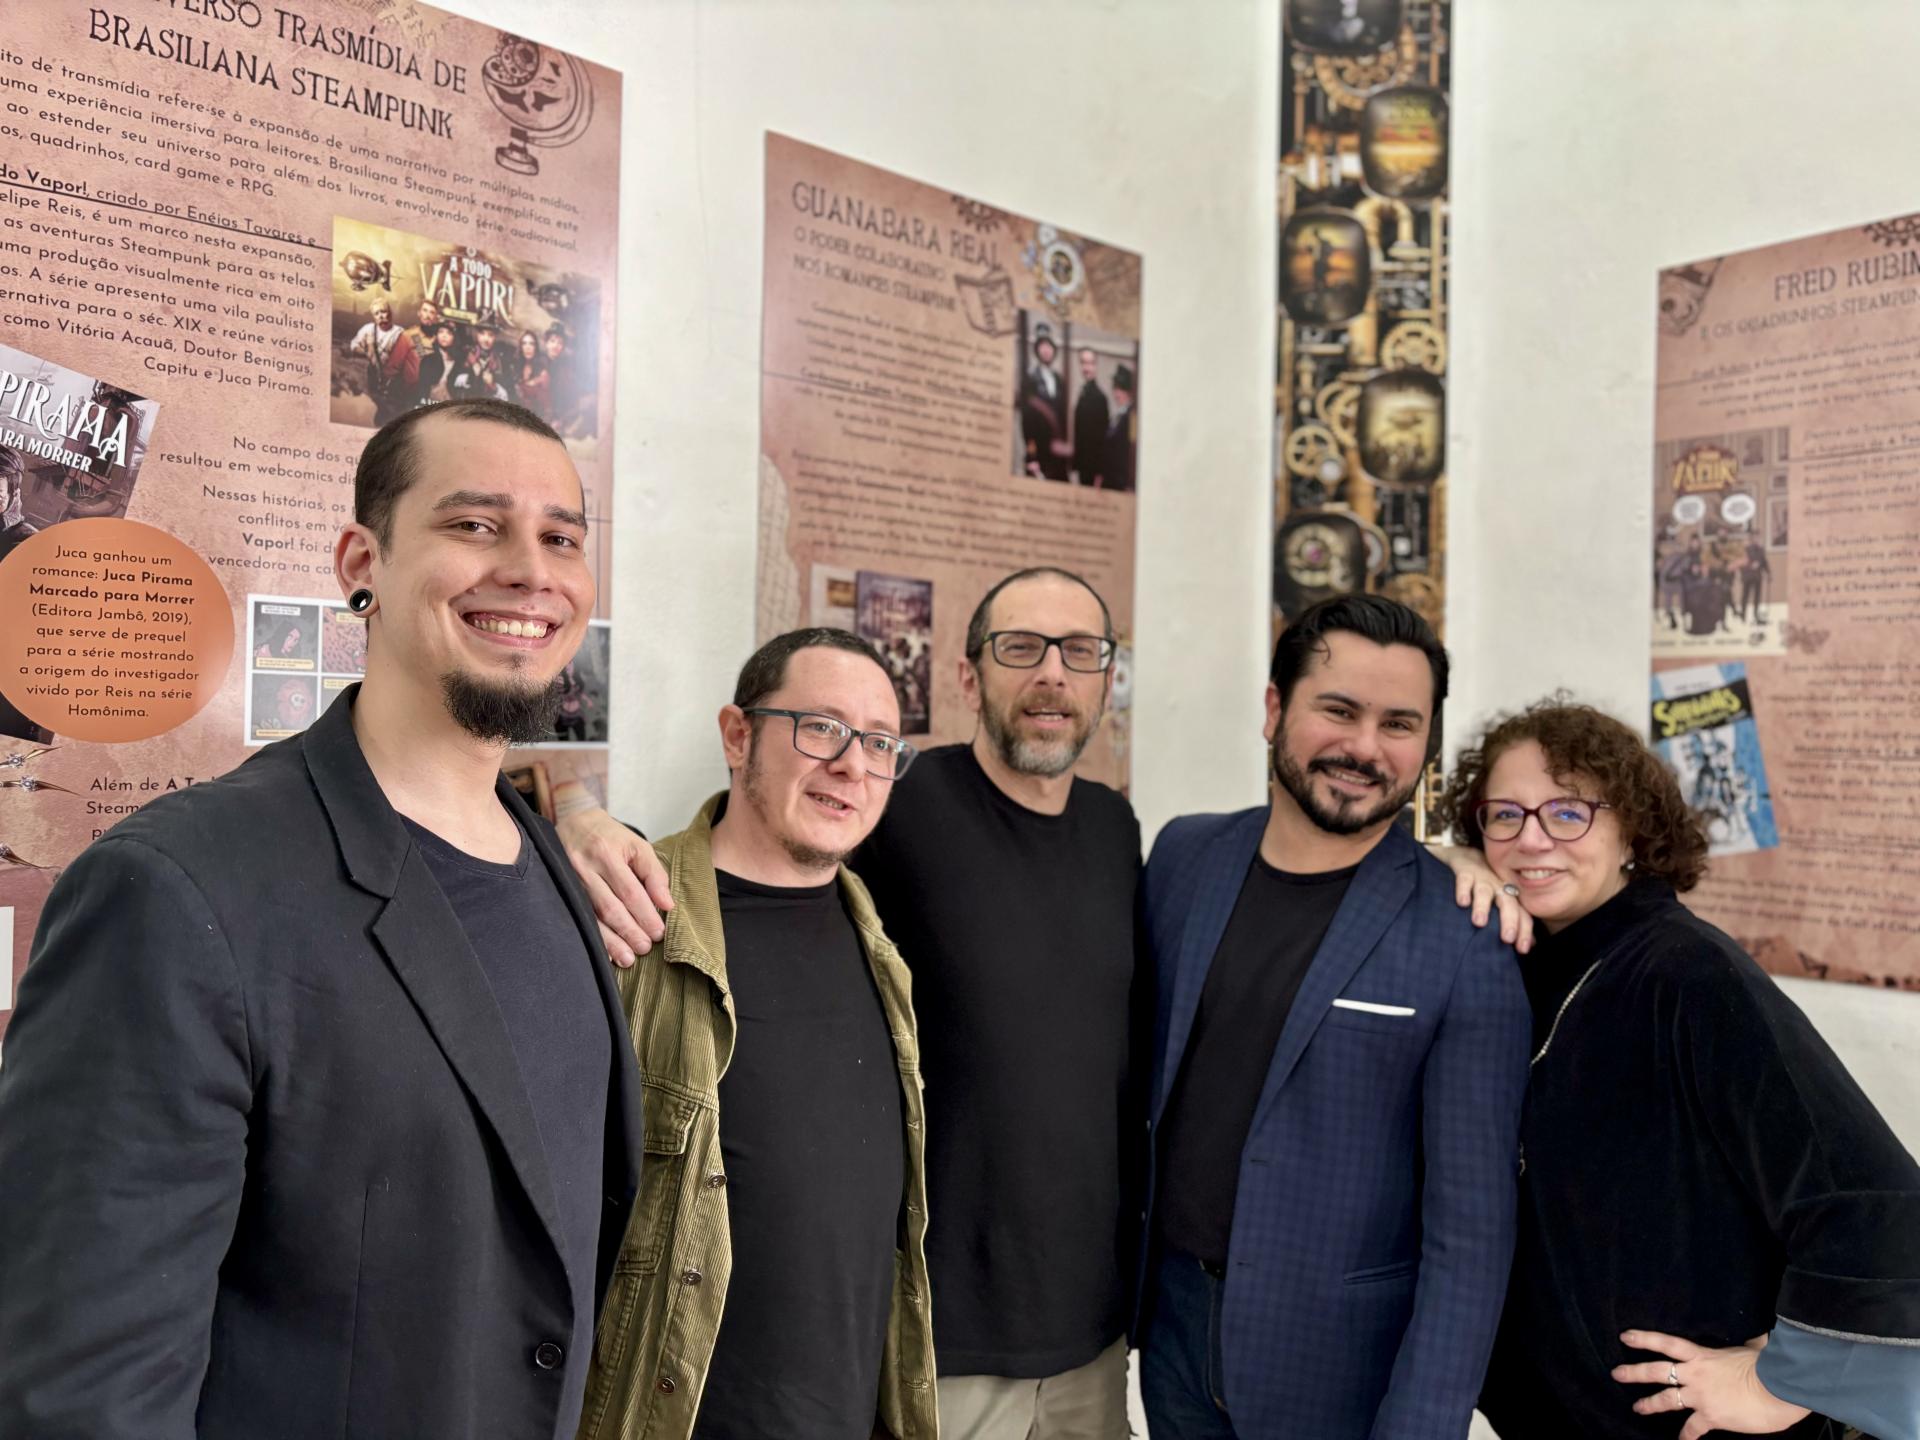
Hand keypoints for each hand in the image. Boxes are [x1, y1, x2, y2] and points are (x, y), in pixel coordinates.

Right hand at [556, 805, 671, 965]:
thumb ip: (654, 874)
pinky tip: (604, 952)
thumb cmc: (610, 837)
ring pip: (592, 917)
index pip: (630, 891)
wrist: (573, 823)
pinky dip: (593, 937)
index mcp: (607, 853)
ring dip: (611, 941)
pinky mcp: (560, 891)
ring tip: (628, 958)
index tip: (659, 933)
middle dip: (630, 931)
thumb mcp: (636, 845)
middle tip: (645, 948)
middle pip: (610, 907)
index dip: (645, 915)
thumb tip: (667, 905)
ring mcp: (569, 881)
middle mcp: (585, 868)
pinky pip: (577, 919)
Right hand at [1430, 843, 1533, 953]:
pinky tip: (1462, 902)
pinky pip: (1465, 878)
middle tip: (1507, 939)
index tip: (1522, 949)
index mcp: (1510, 896)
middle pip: (1508, 903)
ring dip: (1483, 907)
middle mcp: (1499, 886)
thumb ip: (1514, 922)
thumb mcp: (1501, 902)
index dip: (1524, 931)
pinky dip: (1463, 890)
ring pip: (1485, 892)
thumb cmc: (1486, 886)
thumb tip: (1530, 946)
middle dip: (1509, 920)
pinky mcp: (1464, 869)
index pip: (1522, 914)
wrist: (1466, 855)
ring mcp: (1482, 877)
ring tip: (1479, 922)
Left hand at [1613, 1330, 1809, 1439]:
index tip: (1625, 1337)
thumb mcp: (1753, 1348)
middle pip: (1656, 1371)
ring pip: (1666, 1400)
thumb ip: (1749, 1343)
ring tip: (1637, 1408)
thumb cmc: (1768, 1365)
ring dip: (1649, 1404)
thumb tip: (1759, 1337)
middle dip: (1634, 1373)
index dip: (1644, 1339)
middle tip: (1616, 1374)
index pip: (1667, 1343)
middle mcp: (1695, 1375)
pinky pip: (1692, 1429)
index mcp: (1702, 1356)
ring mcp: (1700, 1397)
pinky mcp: (1710, 1417)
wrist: (1778, 1388)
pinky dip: (1686, 1436)